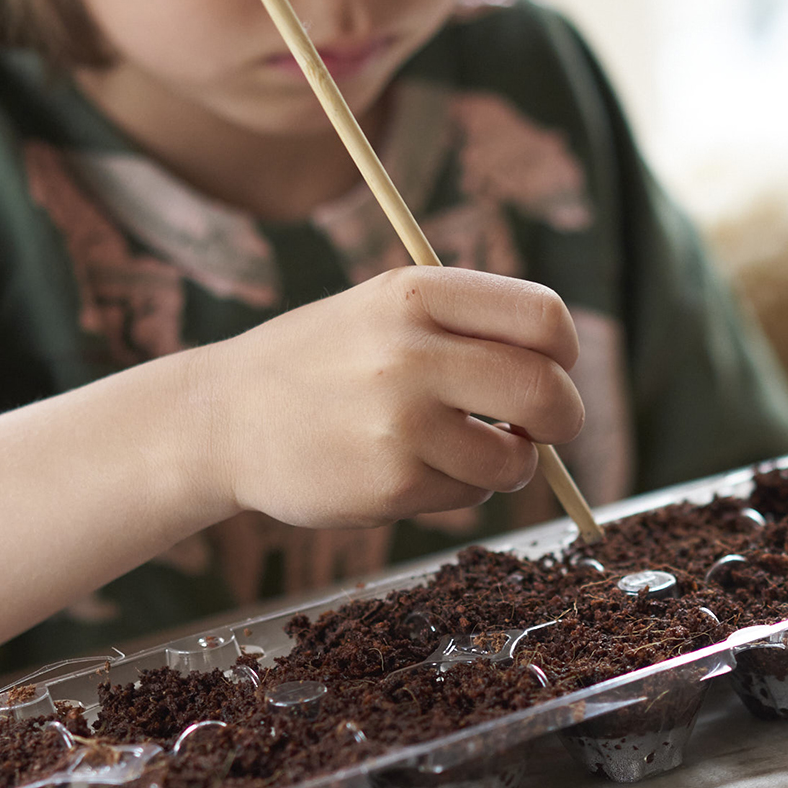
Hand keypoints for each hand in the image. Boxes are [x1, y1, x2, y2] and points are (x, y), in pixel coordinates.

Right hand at [205, 265, 583, 528]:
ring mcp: (401, 421)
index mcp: (416, 292)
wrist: (225, 417)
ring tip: (460, 449)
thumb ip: (464, 325)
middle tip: (542, 428)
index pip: (543, 317)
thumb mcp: (382, 308)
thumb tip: (559, 373)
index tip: (552, 368)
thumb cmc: (319, 361)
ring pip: (516, 458)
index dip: (562, 352)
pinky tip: (409, 469)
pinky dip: (458, 489)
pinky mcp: (391, 482)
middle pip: (547, 392)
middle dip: (561, 418)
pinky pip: (470, 494)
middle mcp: (411, 351)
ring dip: (507, 463)